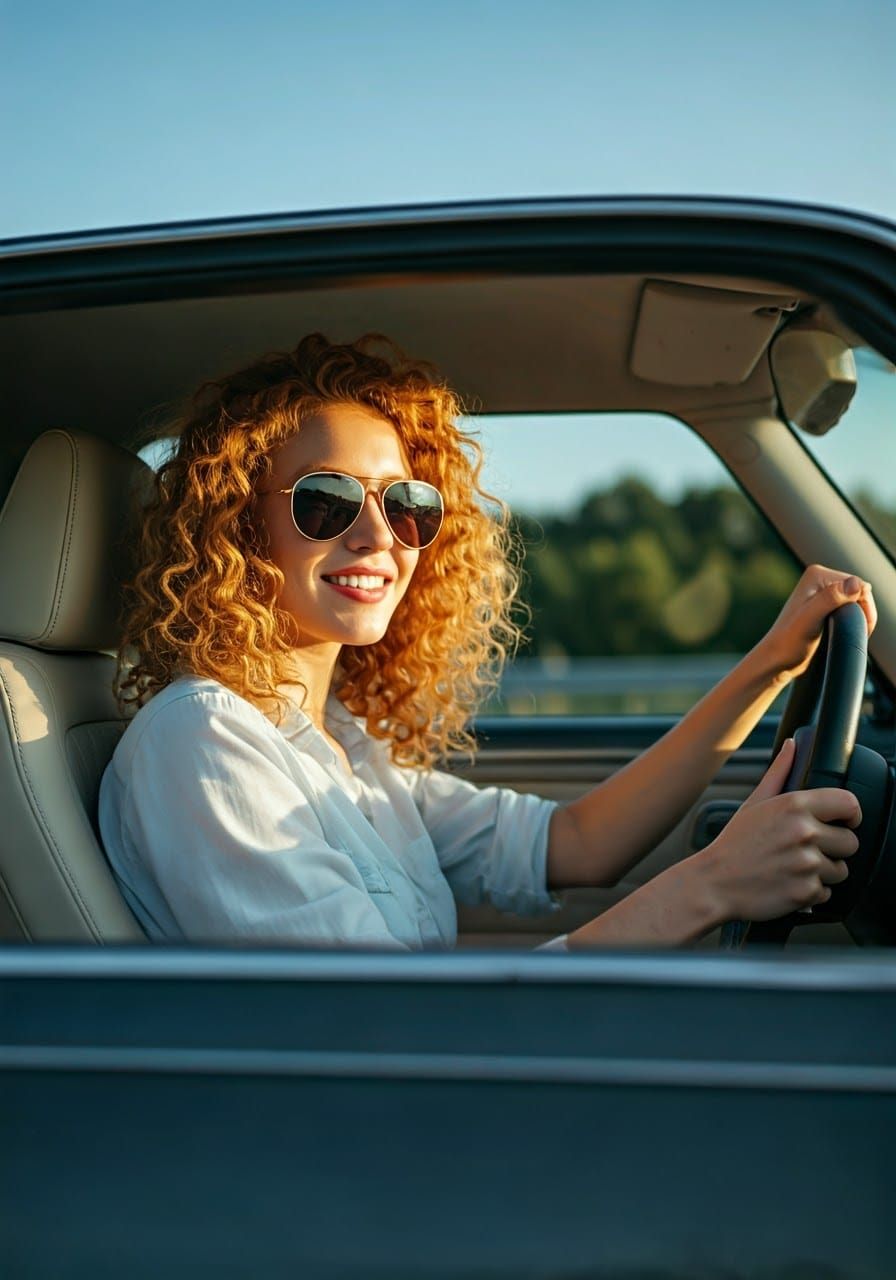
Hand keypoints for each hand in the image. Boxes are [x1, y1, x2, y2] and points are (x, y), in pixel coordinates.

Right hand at [700, 737, 861, 922]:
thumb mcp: (755, 803)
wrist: (713, 884)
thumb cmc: (734, 844)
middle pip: (850, 842)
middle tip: (806, 850)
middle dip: (833, 848)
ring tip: (794, 868)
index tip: (844, 822)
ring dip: (823, 872)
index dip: (851, 815)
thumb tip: (791, 744)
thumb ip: (779, 772)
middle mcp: (804, 832)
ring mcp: (806, 864)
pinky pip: (827, 892)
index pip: (849, 804)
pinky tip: (789, 884)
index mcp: (795, 805)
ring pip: (840, 870)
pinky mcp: (806, 892)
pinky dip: (811, 892)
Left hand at [758, 564, 875, 684]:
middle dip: (862, 613)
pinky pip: (850, 609)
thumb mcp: (810, 619)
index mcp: (817, 575)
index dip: (864, 607)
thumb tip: (856, 583)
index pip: (859, 585)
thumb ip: (830, 598)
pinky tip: (844, 632)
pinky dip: (853, 620)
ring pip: (857, 602)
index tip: (856, 627)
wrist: (777, 659)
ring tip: (845, 634)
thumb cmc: (788, 642)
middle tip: (851, 633)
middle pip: (859, 593)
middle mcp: (820, 579)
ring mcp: (822, 592)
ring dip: (858, 618)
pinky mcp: (825, 606)